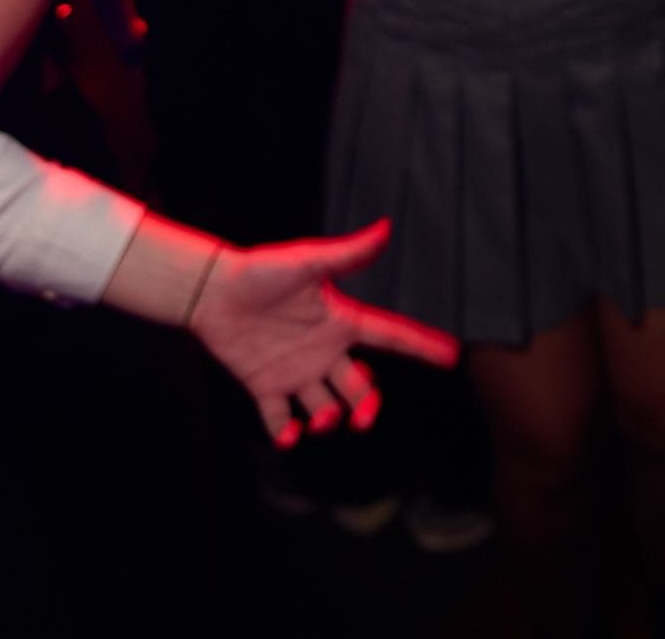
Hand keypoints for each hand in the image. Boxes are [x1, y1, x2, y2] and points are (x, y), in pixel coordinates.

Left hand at [186, 220, 461, 448]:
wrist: (212, 290)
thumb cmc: (260, 271)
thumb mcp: (306, 262)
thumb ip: (346, 253)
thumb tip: (384, 228)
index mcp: (340, 321)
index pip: (390, 336)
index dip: (422, 346)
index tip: (452, 355)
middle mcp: (323, 350)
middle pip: (360, 386)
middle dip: (368, 405)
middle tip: (363, 417)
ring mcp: (295, 371)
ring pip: (325, 406)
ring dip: (328, 420)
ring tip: (319, 418)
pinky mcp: (265, 385)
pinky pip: (280, 419)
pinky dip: (285, 435)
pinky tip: (288, 436)